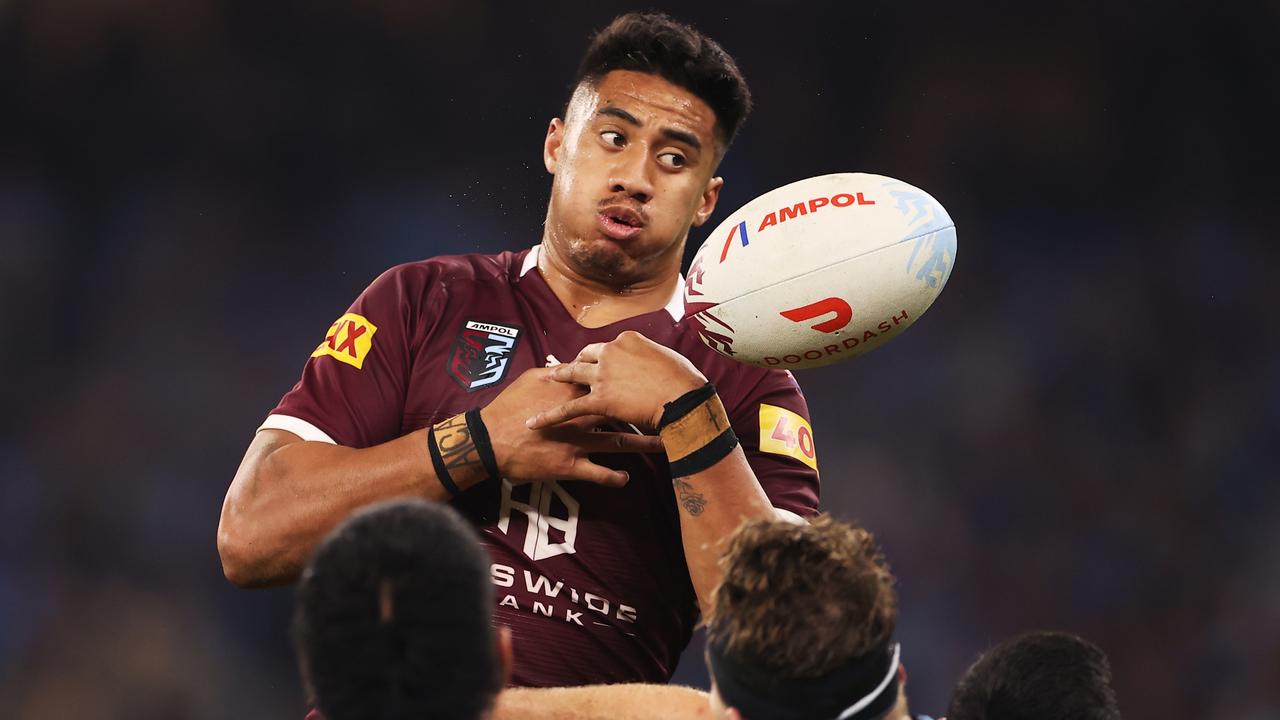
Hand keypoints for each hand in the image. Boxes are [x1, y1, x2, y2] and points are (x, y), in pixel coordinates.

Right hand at [480, 367, 663, 486]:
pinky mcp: (569, 465)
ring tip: (665, 445)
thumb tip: (568, 363)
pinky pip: (597, 473)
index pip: (609, 384)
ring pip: (618, 443)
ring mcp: (577, 442)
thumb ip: (553, 371)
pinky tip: (627, 479)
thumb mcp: (529, 380)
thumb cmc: (506, 408)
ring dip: (643, 445)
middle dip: (646, 413)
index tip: (652, 382)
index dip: (631, 383)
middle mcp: (580, 416)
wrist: (487, 441)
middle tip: (672, 412)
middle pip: (622, 413)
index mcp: (572, 393)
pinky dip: (613, 477)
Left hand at [526, 331, 707, 430]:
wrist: (684, 399)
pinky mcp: (600, 400)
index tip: (596, 360)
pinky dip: (550, 415)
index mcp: (627, 340)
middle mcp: (611, 353)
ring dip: (558, 378)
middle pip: (586, 356)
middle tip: (566, 368)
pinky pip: (569, 408)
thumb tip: (650, 362)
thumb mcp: (667, 358)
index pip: (606, 346)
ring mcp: (603, 375)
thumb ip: (651, 358)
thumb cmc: (684, 381)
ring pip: (572, 375)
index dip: (599, 355)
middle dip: (575, 362)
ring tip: (545, 382)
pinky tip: (535, 422)